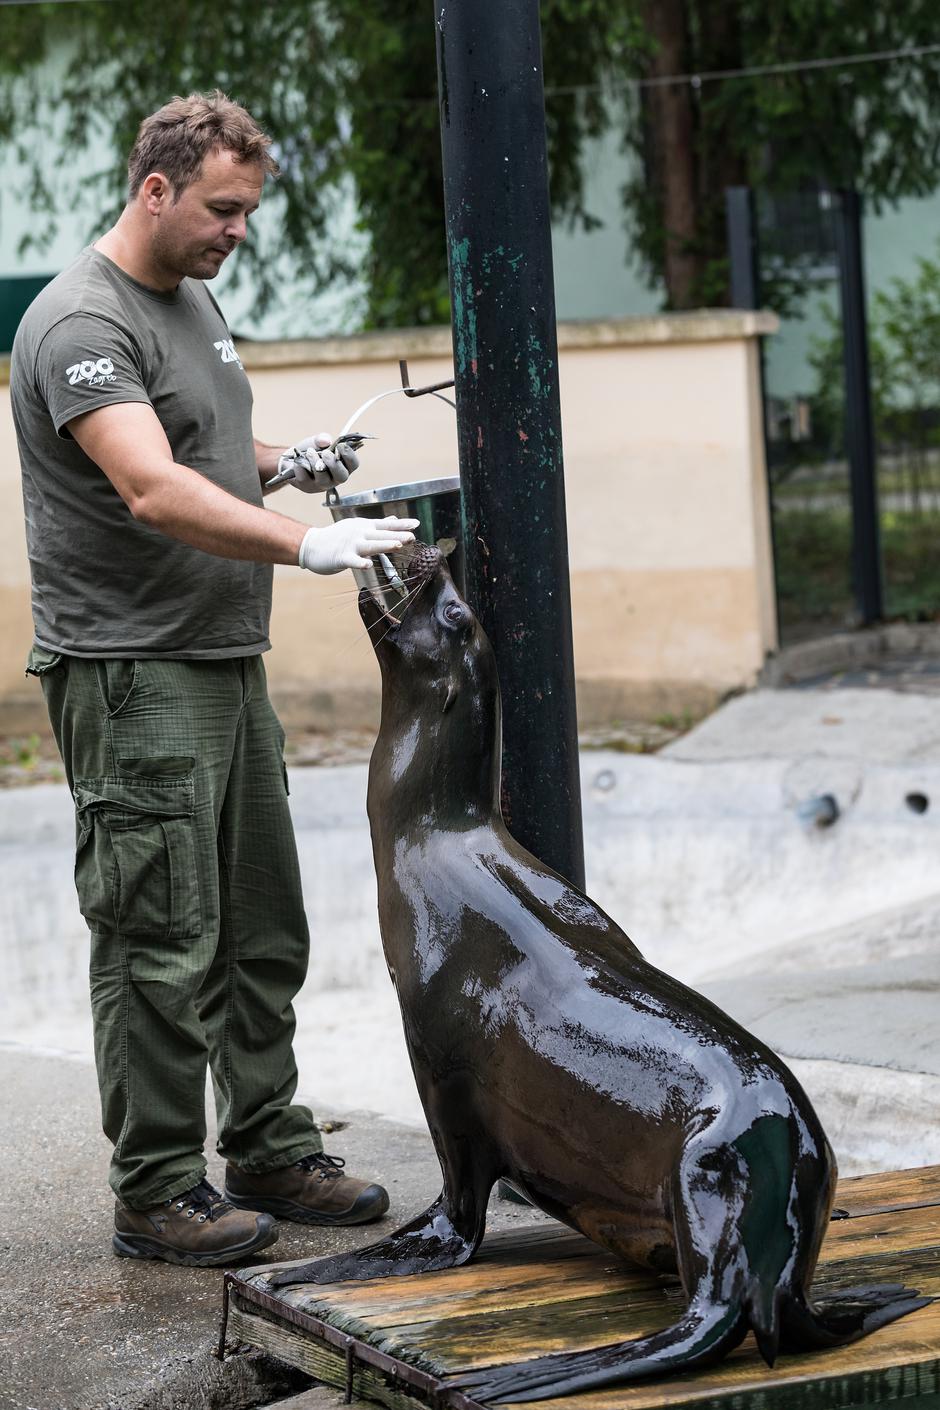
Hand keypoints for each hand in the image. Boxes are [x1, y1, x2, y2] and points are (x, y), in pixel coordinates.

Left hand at [279, 432, 359, 491]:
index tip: (341, 445)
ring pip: (322, 478)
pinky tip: (299, 461)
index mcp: (343, 465)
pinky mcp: (307, 487)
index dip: (349, 455)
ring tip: (309, 452)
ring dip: (315, 463)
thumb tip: (325, 440)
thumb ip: (322, 439)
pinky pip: (305, 478)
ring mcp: (322, 484)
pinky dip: (301, 467)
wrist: (292, 459)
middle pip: (341, 476)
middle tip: (326, 453)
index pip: (353, 464)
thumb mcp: (317, 442)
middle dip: (333, 464)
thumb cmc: (310, 451)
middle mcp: (335, 478)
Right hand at [299, 517, 419, 574]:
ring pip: (370, 545)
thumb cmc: (337, 537)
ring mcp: (350, 545)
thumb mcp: (358, 527)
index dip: (401, 524)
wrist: (311, 545)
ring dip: (384, 545)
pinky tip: (368, 565)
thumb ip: (377, 525)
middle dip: (397, 535)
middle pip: (381, 534)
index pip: (386, 525)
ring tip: (398, 545)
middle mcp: (359, 533)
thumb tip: (394, 520)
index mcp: (365, 527)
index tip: (416, 523)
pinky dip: (359, 563)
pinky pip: (352, 560)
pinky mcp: (341, 557)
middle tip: (412, 536)